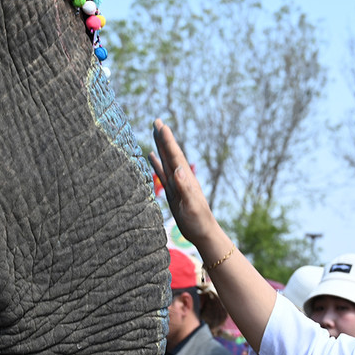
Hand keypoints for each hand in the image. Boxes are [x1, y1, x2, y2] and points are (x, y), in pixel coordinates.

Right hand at [149, 120, 221, 246]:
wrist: (203, 233)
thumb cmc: (199, 221)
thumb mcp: (192, 205)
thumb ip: (185, 187)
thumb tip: (178, 169)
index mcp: (186, 178)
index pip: (175, 155)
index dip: (168, 140)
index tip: (161, 125)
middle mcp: (181, 177)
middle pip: (170, 153)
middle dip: (163, 137)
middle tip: (156, 121)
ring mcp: (176, 184)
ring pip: (165, 160)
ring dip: (160, 146)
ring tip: (154, 132)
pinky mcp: (172, 191)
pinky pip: (162, 174)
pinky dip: (157, 163)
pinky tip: (152, 155)